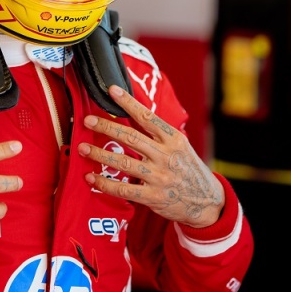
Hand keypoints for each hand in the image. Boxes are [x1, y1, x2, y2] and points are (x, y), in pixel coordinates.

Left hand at [78, 85, 224, 228]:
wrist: (208, 201)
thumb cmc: (189, 169)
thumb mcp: (181, 146)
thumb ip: (159, 134)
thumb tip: (135, 114)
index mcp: (173, 139)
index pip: (147, 117)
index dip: (128, 103)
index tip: (112, 90)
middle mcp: (165, 156)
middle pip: (130, 137)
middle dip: (106, 127)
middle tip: (88, 120)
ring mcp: (159, 177)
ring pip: (123, 163)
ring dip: (99, 154)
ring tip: (82, 148)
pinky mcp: (153, 197)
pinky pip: (123, 189)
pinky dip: (104, 183)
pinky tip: (91, 177)